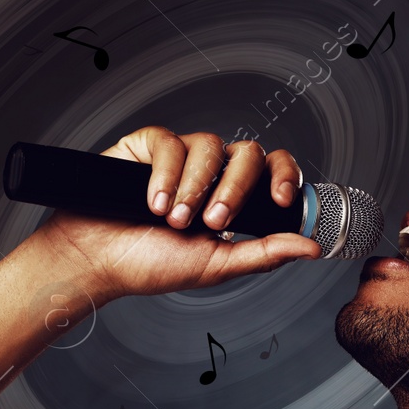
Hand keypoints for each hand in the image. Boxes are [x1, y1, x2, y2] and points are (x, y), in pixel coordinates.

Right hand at [31, 127, 321, 301]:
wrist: (98, 260)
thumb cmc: (150, 264)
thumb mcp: (217, 266)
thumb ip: (264, 254)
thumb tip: (311, 248)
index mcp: (233, 198)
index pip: (272, 170)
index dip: (284, 176)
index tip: (279, 201)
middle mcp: (211, 173)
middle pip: (246, 154)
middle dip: (233, 191)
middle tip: (211, 223)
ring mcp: (180, 156)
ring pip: (209, 146)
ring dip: (194, 188)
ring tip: (171, 219)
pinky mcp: (147, 145)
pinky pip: (169, 142)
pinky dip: (164, 174)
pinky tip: (151, 201)